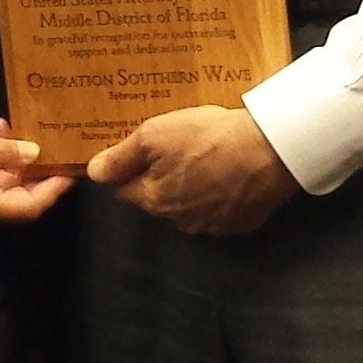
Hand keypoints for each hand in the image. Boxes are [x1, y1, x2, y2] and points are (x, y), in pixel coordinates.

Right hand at [0, 122, 73, 227]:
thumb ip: (0, 152)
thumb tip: (35, 152)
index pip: (30, 207)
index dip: (54, 188)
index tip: (71, 166)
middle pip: (20, 195)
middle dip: (32, 164)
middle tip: (40, 134)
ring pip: (3, 183)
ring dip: (10, 155)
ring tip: (4, 124)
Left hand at [86, 106, 297, 234]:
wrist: (269, 150)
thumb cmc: (209, 138)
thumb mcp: (154, 135)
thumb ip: (121, 156)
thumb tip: (93, 172)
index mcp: (155, 200)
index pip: (124, 191)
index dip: (127, 170)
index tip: (137, 152)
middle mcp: (180, 221)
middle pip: (157, 199)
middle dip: (160, 177)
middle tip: (176, 147)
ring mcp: (213, 226)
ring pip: (189, 206)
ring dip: (192, 187)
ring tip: (207, 155)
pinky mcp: (241, 223)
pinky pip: (221, 210)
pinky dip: (221, 194)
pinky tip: (230, 171)